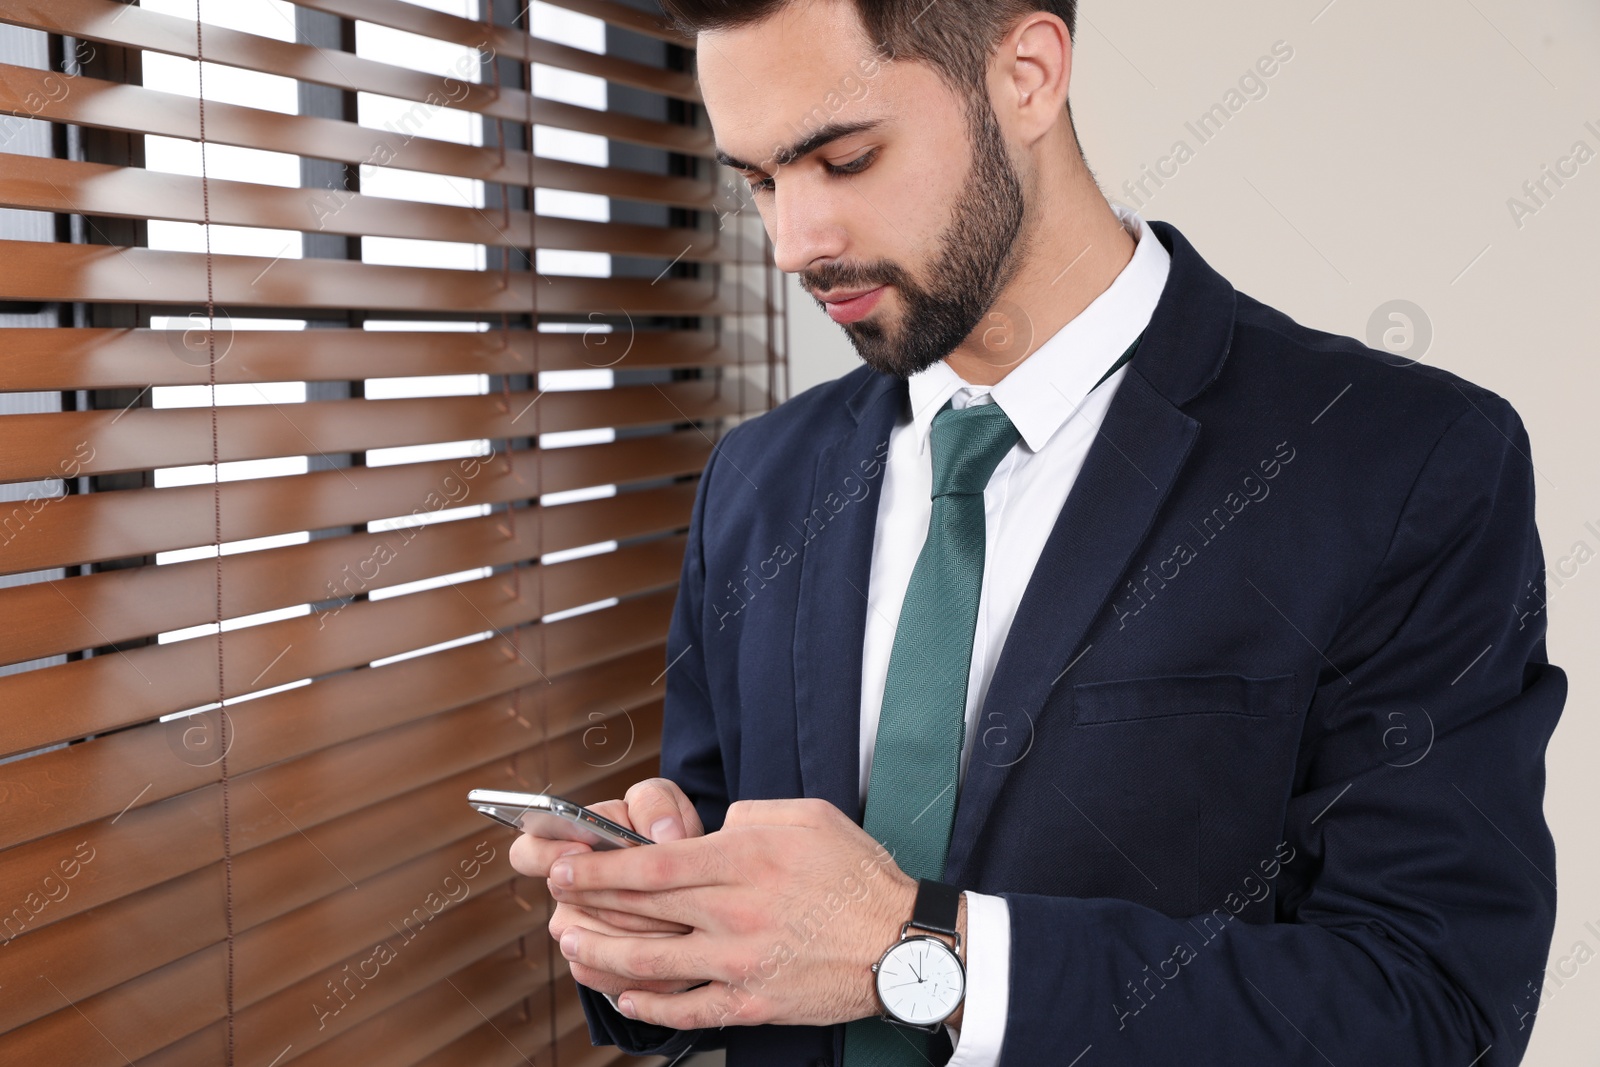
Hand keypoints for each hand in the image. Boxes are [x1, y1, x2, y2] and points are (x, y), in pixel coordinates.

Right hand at [508, 778, 705, 996]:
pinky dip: (650, 968)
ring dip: (643, 934)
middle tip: (664, 894)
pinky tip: (683, 952)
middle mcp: (562, 893)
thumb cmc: (660, 830)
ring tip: (684, 923)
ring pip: (596, 945)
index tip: (581, 850)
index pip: (527, 854)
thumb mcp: (660, 804)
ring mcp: (575, 933)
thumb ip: (655, 805)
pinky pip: (613, 976)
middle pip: (571, 905)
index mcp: (563, 844)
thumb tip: (661, 834)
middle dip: (620, 898)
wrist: (685, 879)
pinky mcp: (597, 967)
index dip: (547, 854)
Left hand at [546, 797, 917, 1029]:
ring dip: (602, 955)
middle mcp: (733, 912)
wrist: (902, 944)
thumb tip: (711, 829)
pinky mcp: (752, 1002)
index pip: (651, 864)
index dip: (599, 867)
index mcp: (744, 860)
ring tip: (572, 944)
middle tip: (556, 893)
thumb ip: (749, 816)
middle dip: (589, 901)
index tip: (567, 863)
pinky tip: (625, 996)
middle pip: (642, 909)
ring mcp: (740, 962)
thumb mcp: (808, 816)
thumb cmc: (858, 874)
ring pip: (651, 964)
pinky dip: (649, 1006)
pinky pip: (687, 1010)